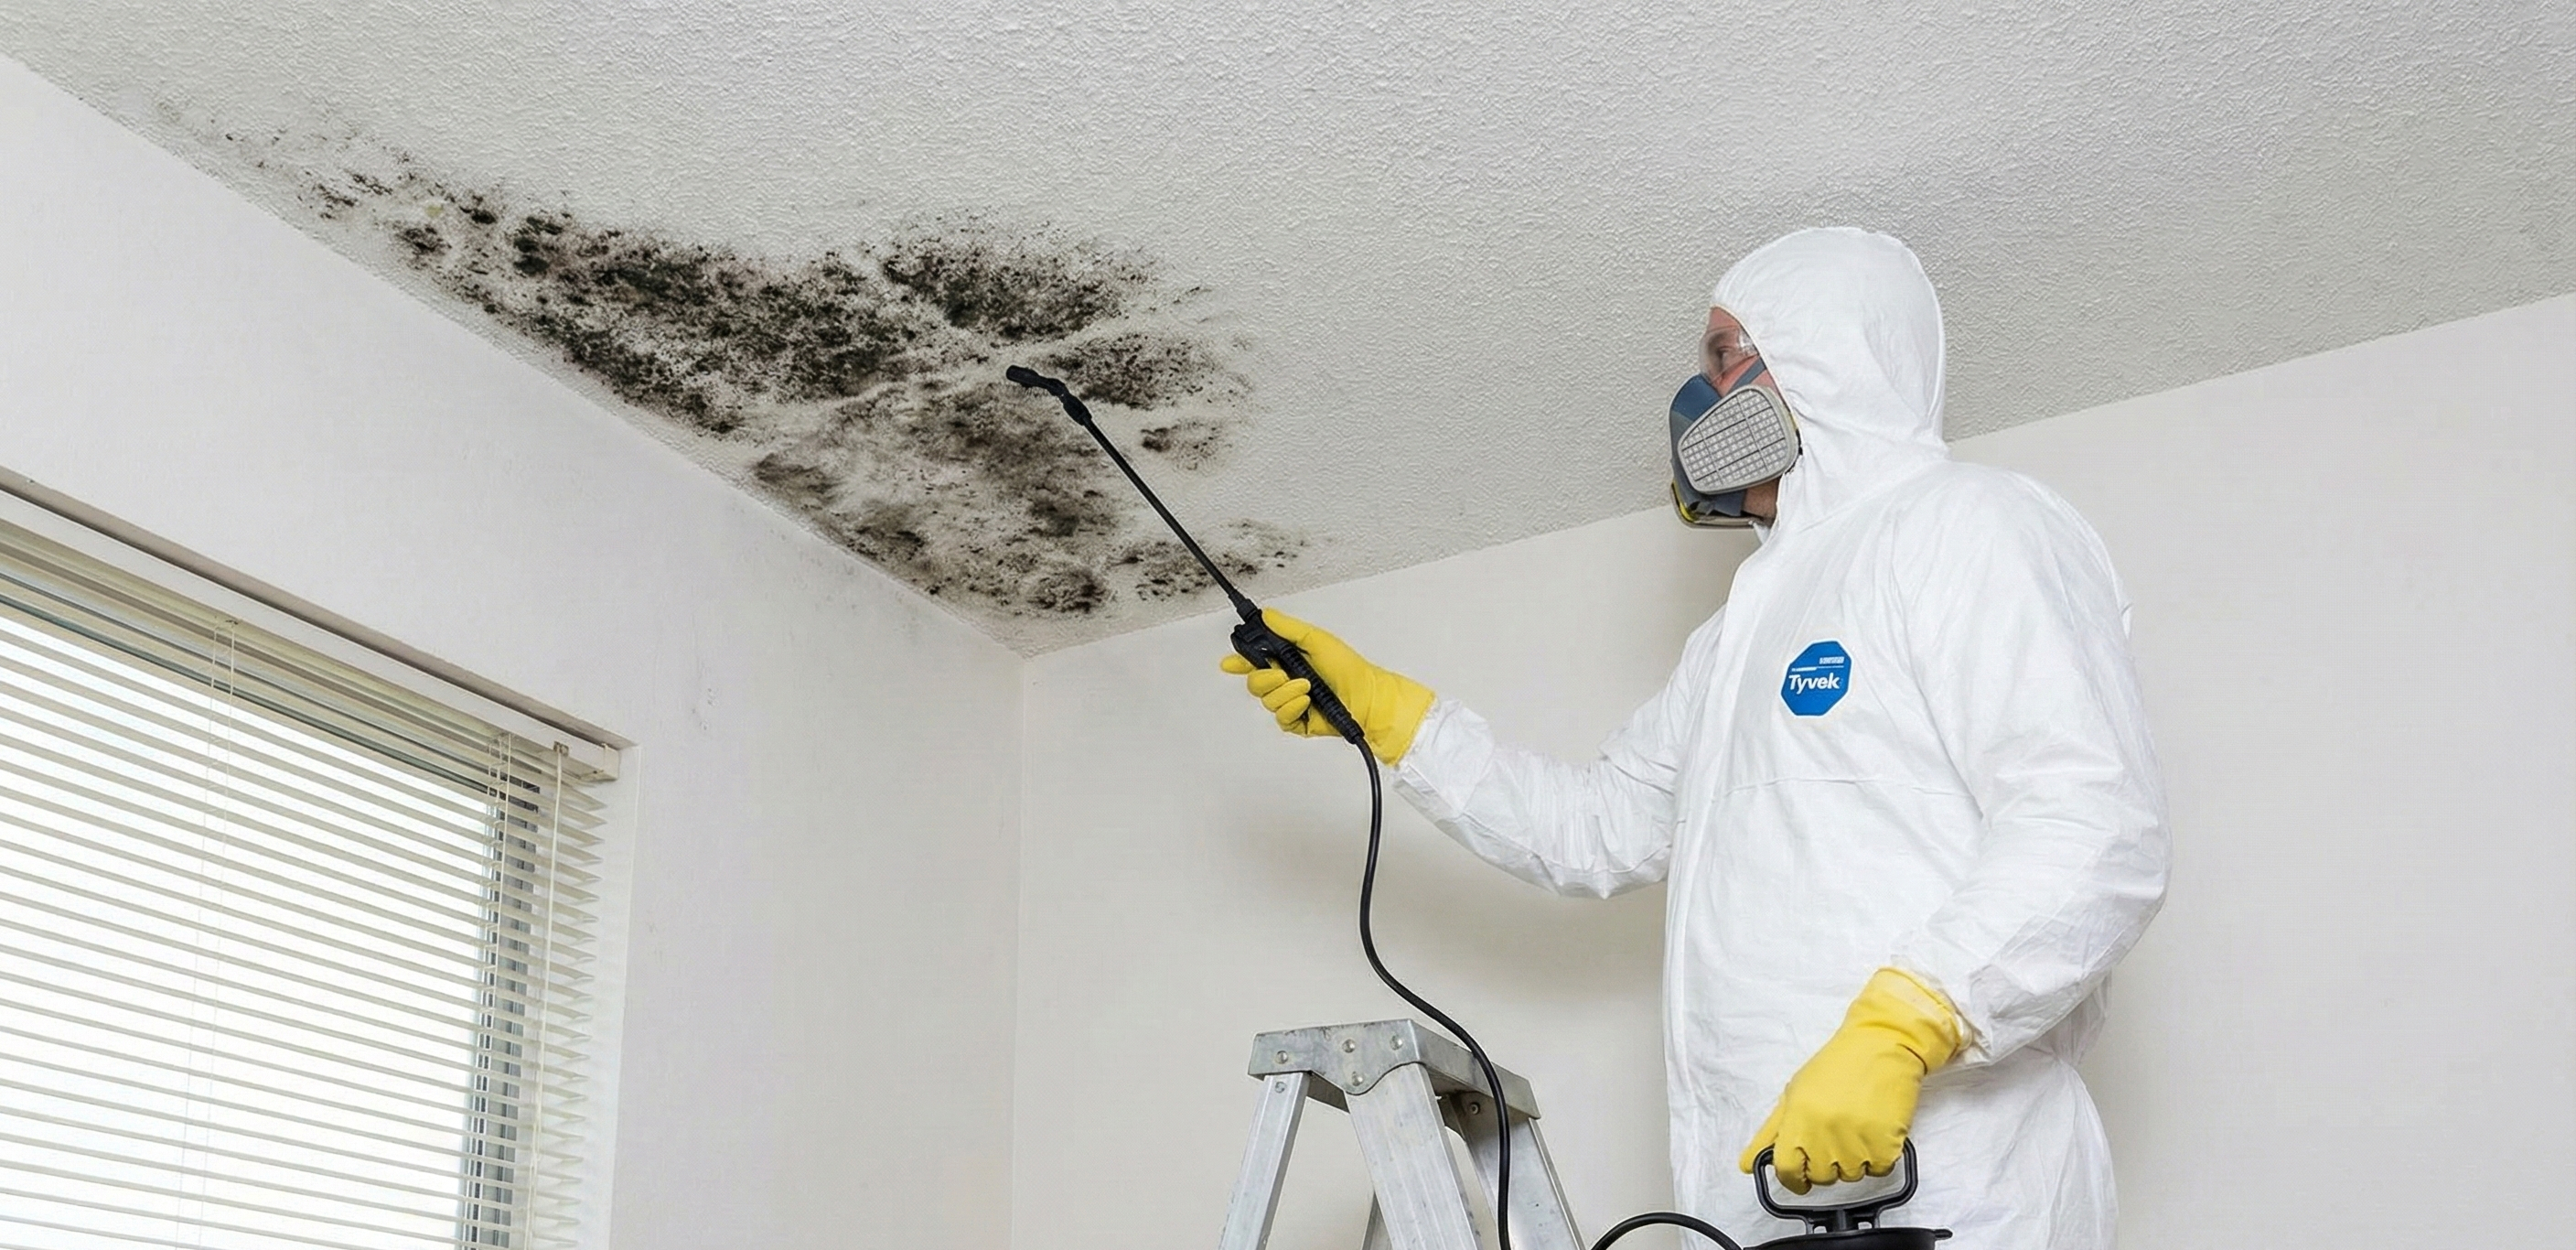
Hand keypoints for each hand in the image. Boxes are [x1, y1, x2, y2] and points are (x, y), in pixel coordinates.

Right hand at [1218, 609, 1435, 764]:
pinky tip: (1306, 702)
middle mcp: (1287, 680)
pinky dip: (1292, 708)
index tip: (1229, 663)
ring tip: (1307, 687)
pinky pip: (1280, 718)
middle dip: (1265, 678)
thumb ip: (1287, 628)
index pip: (1255, 660)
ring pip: (1266, 700)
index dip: (1239, 661)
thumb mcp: (1316, 640)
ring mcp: (1291, 701)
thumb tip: (1267, 614)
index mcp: (1288, 659)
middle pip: (1255, 682)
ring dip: (1285, 692)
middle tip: (1282, 673)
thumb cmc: (1349, 668)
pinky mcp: (1297, 721)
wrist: (1366, 698)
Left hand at [1740, 969, 1962, 1193]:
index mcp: (1797, 1120)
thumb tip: (1746, 1165)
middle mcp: (1823, 1135)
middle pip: (1822, 1177)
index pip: (1787, 1170)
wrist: (1882, 1045)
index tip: (1801, 1179)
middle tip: (1837, 1135)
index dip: (1793, 1179)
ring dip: (1855, 1159)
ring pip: (1852, 1175)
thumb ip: (1770, 1133)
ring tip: (1858, 1126)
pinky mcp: (1886, 1145)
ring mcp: (1855, 1142)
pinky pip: (1880, 1170)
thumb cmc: (1837, 1066)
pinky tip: (1876, 1130)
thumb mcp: (1794, 1093)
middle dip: (1827, 1164)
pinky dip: (1880, 1156)